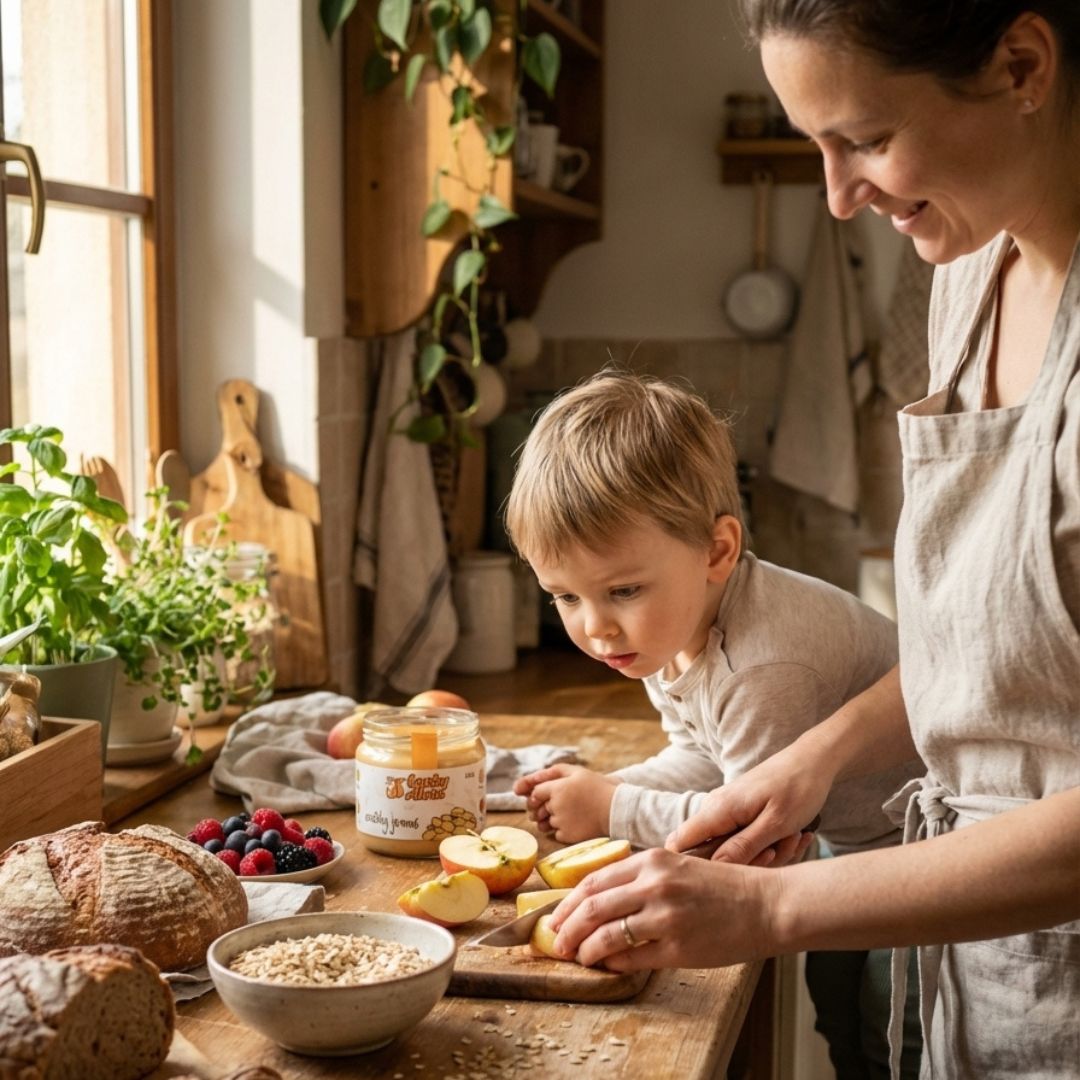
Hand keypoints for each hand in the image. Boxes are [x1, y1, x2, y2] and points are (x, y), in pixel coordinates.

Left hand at [513, 764, 619, 841]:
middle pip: (538, 809)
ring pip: (546, 822)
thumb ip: (553, 772)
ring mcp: (560, 822)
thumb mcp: (577, 772)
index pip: (535, 793)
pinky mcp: (567, 836)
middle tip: (561, 805)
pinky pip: (556, 834)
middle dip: (543, 808)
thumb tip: (533, 777)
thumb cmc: (598, 788)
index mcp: (557, 789)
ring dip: (552, 819)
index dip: (538, 795)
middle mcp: (555, 806)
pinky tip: (576, 823)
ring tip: (570, 814)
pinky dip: (562, 830)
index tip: (546, 796)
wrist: (616, 810)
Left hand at [548, 847, 779, 969]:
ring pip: (606, 935)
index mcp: (652, 860)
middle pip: (592, 907)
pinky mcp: (678, 948)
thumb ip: (641, 879)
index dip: (568, 902)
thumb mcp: (678, 868)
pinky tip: (607, 965)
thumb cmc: (722, 887)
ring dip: (585, 949)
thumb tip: (600, 902)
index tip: (556, 916)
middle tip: (556, 942)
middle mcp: (655, 885)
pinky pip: (632, 958)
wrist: (765, 904)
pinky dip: (612, 963)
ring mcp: (666, 917)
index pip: (594, 880)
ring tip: (578, 956)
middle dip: (567, 927)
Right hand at [667, 738, 832, 864]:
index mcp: (719, 810)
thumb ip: (742, 848)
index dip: (692, 867)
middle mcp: (717, 810)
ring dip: (769, 854)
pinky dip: (773, 845)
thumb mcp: (775, 824)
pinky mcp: (743, 815)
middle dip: (748, 863)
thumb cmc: (798, 789)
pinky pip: (749, 842)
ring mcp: (730, 813)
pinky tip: (795, 835)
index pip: (679, 843)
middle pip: (712, 855)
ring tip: (794, 837)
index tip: (726, 877)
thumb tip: (711, 870)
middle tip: (779, 849)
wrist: (814, 761)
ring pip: (735, 851)